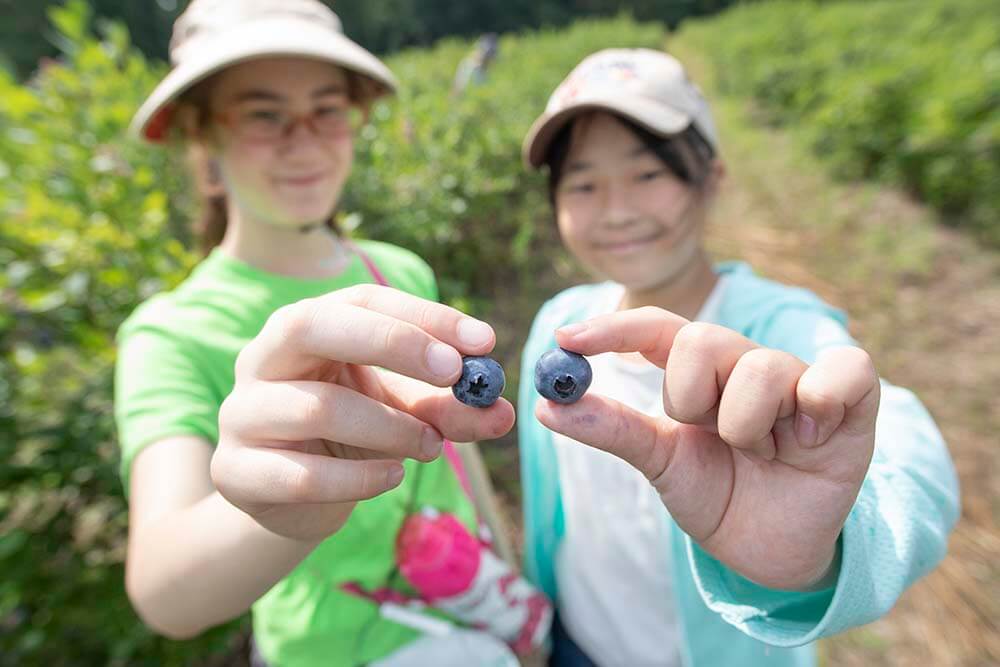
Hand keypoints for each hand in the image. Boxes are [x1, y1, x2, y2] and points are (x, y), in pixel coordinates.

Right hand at [211, 285, 514, 542]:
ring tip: (431, 445)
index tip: (484, 341)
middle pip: (312, 325)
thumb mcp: (406, 413)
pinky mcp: (236, 472)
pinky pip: (301, 474)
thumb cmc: (353, 437)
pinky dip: (358, 479)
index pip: (362, 301)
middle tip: (453, 371)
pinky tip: (391, 478)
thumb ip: (451, 409)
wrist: (290, 501)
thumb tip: (504, 413)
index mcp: (306, 328)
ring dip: (389, 427)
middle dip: (391, 342)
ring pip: (316, 407)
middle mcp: (264, 358)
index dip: (423, 316)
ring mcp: (242, 413)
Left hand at [538, 307, 879, 590]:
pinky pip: (845, 370)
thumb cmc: (718, 495)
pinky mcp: (852, 401)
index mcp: (698, 373)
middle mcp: (746, 364)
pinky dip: (821, 397)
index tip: (566, 338)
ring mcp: (799, 378)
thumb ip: (613, 430)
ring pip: (761, 365)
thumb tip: (547, 407)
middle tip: (707, 433)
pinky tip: (807, 435)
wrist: (771, 550)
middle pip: (703, 340)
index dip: (614, 328)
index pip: (657, 328)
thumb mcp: (661, 464)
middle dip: (691, 397)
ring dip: (746, 423)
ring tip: (762, 452)